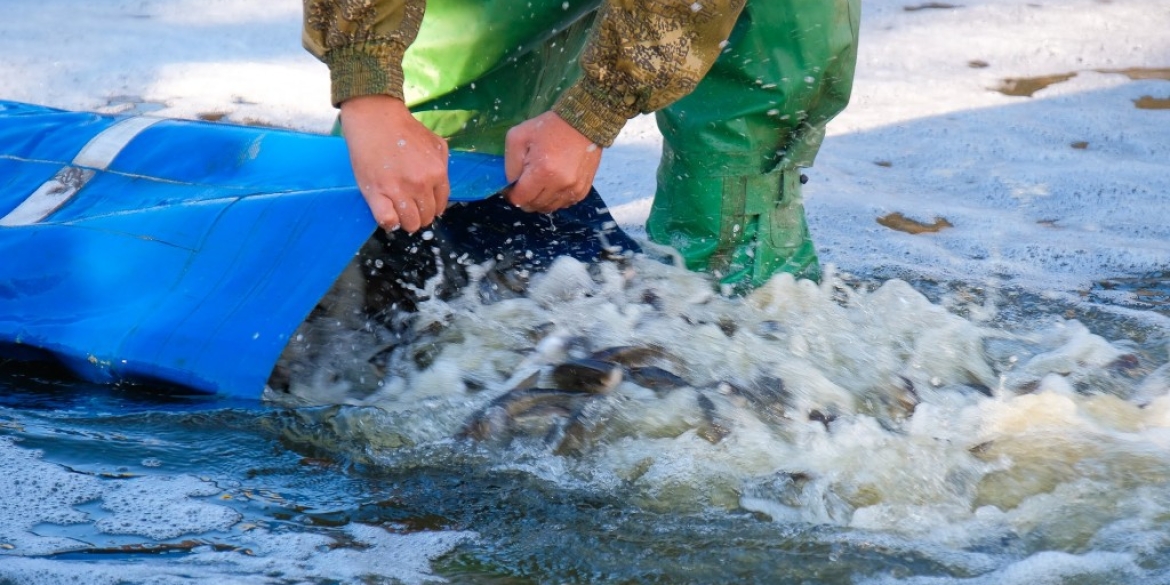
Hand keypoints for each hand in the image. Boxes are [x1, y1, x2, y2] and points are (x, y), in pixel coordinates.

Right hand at [339, 95, 449, 232]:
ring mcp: (398, 190)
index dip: (431, 208)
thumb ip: (442, 166)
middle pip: (426, 217)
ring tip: (397, 209)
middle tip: (408, 205)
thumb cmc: (404, 129)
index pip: (440, 206)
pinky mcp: (376, 193)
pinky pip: (387, 221)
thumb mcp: (436, 143)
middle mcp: (420, 184)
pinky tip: (387, 213)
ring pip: (410, 223)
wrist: (375, 118)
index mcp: (437, 173)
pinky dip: (389, 223)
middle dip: (419, 214)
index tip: (422, 205)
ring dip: (405, 220)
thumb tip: (441, 190)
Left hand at [504, 111, 601, 213]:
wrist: (583, 123)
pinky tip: (553, 184)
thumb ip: (510, 164)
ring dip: (540, 200)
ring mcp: (573, 189)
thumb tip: (511, 184)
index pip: (520, 199)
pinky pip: (563, 204)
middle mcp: (559, 184)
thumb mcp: (518, 137)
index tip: (511, 187)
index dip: (511, 195)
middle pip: (534, 206)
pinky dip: (554, 199)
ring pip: (548, 208)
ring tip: (539, 184)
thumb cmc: (548, 127)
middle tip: (525, 184)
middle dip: (525, 198)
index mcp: (542, 171)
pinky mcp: (582, 190)